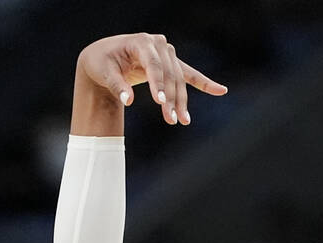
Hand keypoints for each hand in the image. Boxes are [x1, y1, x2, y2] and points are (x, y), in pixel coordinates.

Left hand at [77, 33, 226, 125]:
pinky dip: (203, 83)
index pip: (154, 65)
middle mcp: (159, 44)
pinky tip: (220, 91)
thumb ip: (116, 86)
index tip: (160, 103)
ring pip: (179, 79)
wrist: (103, 56)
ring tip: (183, 121)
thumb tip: (128, 100)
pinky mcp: (171, 63)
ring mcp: (167, 52)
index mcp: (142, 42)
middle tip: (171, 120)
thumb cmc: (101, 62)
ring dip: (182, 101)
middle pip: (169, 75)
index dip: (158, 85)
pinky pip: (189, 74)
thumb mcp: (104, 72)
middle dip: (171, 99)